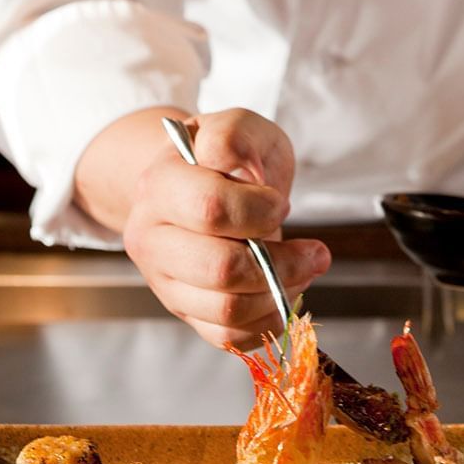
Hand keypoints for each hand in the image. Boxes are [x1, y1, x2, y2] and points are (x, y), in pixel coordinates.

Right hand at [121, 108, 331, 348]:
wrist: (198, 182)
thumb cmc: (225, 157)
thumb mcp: (238, 127)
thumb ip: (236, 135)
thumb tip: (235, 166)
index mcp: (159, 185)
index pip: (210, 208)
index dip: (259, 209)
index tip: (280, 201)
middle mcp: (150, 237)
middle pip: (219, 269)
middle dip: (282, 262)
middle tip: (313, 250)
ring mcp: (164, 280)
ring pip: (226, 310)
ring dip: (280, 293)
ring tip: (304, 269)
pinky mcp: (183, 311)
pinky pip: (227, 337)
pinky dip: (267, 321)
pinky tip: (284, 293)